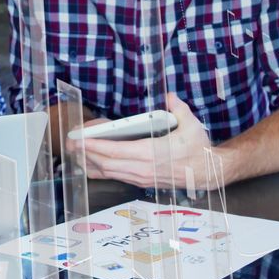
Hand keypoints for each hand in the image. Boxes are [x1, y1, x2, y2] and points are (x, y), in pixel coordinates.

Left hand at [80, 94, 218, 188]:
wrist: (208, 173)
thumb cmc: (198, 149)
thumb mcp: (192, 126)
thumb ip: (179, 109)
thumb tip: (169, 96)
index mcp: (151, 153)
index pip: (116, 151)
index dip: (95, 146)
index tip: (80, 140)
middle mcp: (142, 168)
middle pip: (106, 162)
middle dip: (85, 153)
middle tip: (70, 143)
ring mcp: (140, 176)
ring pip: (107, 172)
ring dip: (88, 162)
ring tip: (73, 152)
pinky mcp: (140, 181)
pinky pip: (114, 177)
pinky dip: (98, 171)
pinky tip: (87, 164)